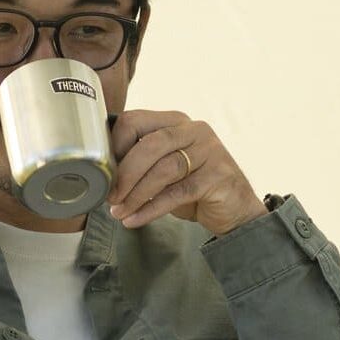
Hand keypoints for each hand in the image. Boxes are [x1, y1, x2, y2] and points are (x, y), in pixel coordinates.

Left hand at [108, 110, 265, 235]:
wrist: (235, 209)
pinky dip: (152, 208)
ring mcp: (210, 152)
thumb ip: (142, 163)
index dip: (115, 145)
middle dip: (124, 172)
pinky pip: (178, 193)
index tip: (104, 170)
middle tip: (110, 196)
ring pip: (164, 169)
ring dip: (136, 194)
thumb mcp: (164, 169)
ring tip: (119, 212)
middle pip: (150, 144)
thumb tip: (104, 174)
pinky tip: (135, 220)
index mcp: (176, 122)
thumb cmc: (193, 187)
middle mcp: (194, 130)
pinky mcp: (217, 177)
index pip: (136, 120)